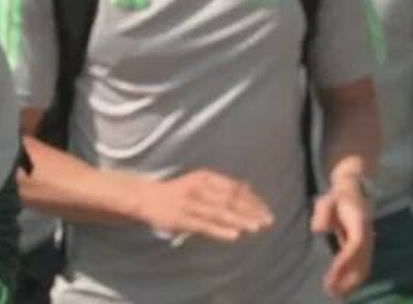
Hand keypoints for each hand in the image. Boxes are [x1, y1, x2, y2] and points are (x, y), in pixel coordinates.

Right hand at [133, 169, 275, 242]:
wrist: (145, 197)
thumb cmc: (177, 190)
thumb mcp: (201, 181)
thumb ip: (223, 185)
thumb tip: (249, 186)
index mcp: (206, 177)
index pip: (235, 188)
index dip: (252, 199)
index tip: (266, 209)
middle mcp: (200, 187)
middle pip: (231, 200)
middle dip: (251, 210)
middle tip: (268, 219)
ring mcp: (190, 203)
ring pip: (220, 212)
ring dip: (240, 220)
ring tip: (256, 227)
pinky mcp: (181, 219)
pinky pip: (203, 225)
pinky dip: (220, 230)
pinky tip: (234, 235)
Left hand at [312, 177, 373, 296]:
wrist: (353, 188)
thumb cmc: (337, 196)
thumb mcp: (328, 199)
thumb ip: (323, 211)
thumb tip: (318, 228)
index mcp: (359, 221)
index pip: (354, 245)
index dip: (344, 263)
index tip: (331, 277)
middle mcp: (366, 233)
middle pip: (363, 260)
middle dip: (348, 278)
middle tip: (331, 291)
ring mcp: (367, 239)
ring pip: (365, 265)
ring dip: (353, 281)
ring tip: (337, 294)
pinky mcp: (364, 245)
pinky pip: (364, 265)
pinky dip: (356, 278)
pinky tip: (345, 288)